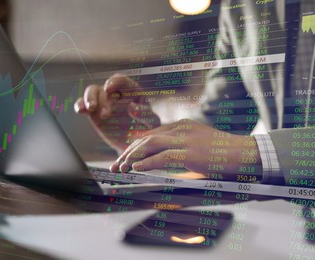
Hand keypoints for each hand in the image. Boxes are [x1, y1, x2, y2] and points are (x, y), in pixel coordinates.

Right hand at [74, 74, 159, 153]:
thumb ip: (145, 114)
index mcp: (132, 92)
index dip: (114, 81)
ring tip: (91, 110)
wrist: (134, 146)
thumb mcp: (152, 124)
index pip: (122, 81)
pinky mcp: (94, 112)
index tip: (108, 88)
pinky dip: (80, 105)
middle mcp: (116, 94)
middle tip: (106, 114)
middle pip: (104, 88)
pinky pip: (84, 104)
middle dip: (102, 98)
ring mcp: (104, 102)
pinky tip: (81, 111)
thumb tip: (132, 107)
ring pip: (92, 92)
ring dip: (89, 99)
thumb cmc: (146, 132)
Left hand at [110, 119, 261, 181]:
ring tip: (121, 167)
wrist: (246, 153)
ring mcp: (185, 140)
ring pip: (149, 145)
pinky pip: (162, 157)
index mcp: (181, 126)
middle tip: (116, 164)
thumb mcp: (197, 144)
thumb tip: (161, 159)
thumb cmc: (223, 153)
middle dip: (127, 152)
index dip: (134, 146)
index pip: (150, 134)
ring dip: (132, 157)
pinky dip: (146, 163)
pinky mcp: (190, 153)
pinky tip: (136, 169)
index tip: (124, 158)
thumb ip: (179, 147)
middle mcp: (180, 129)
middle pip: (146, 138)